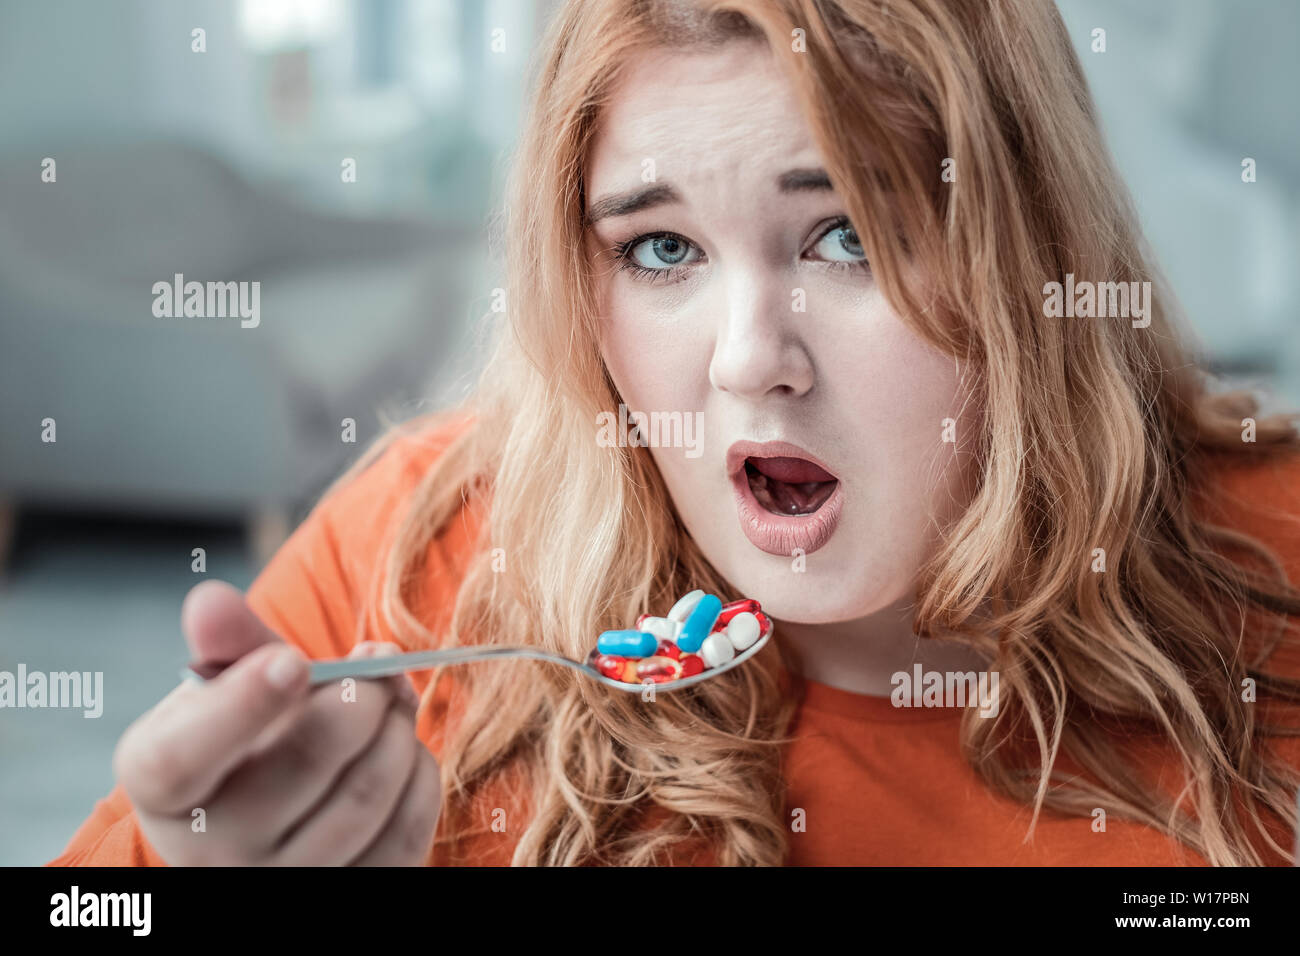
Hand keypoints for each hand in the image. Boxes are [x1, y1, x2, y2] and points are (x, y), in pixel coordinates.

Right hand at [113, 580, 441, 864]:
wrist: (266, 812)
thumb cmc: (243, 734)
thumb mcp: (223, 687)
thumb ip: (229, 643)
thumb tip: (211, 599)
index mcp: (160, 785)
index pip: (182, 757)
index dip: (241, 706)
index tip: (292, 660)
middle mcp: (210, 851)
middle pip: (304, 763)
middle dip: (362, 694)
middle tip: (378, 663)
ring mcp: (280, 883)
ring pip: (367, 795)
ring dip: (398, 728)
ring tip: (392, 699)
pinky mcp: (345, 894)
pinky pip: (407, 833)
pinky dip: (418, 774)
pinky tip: (401, 748)